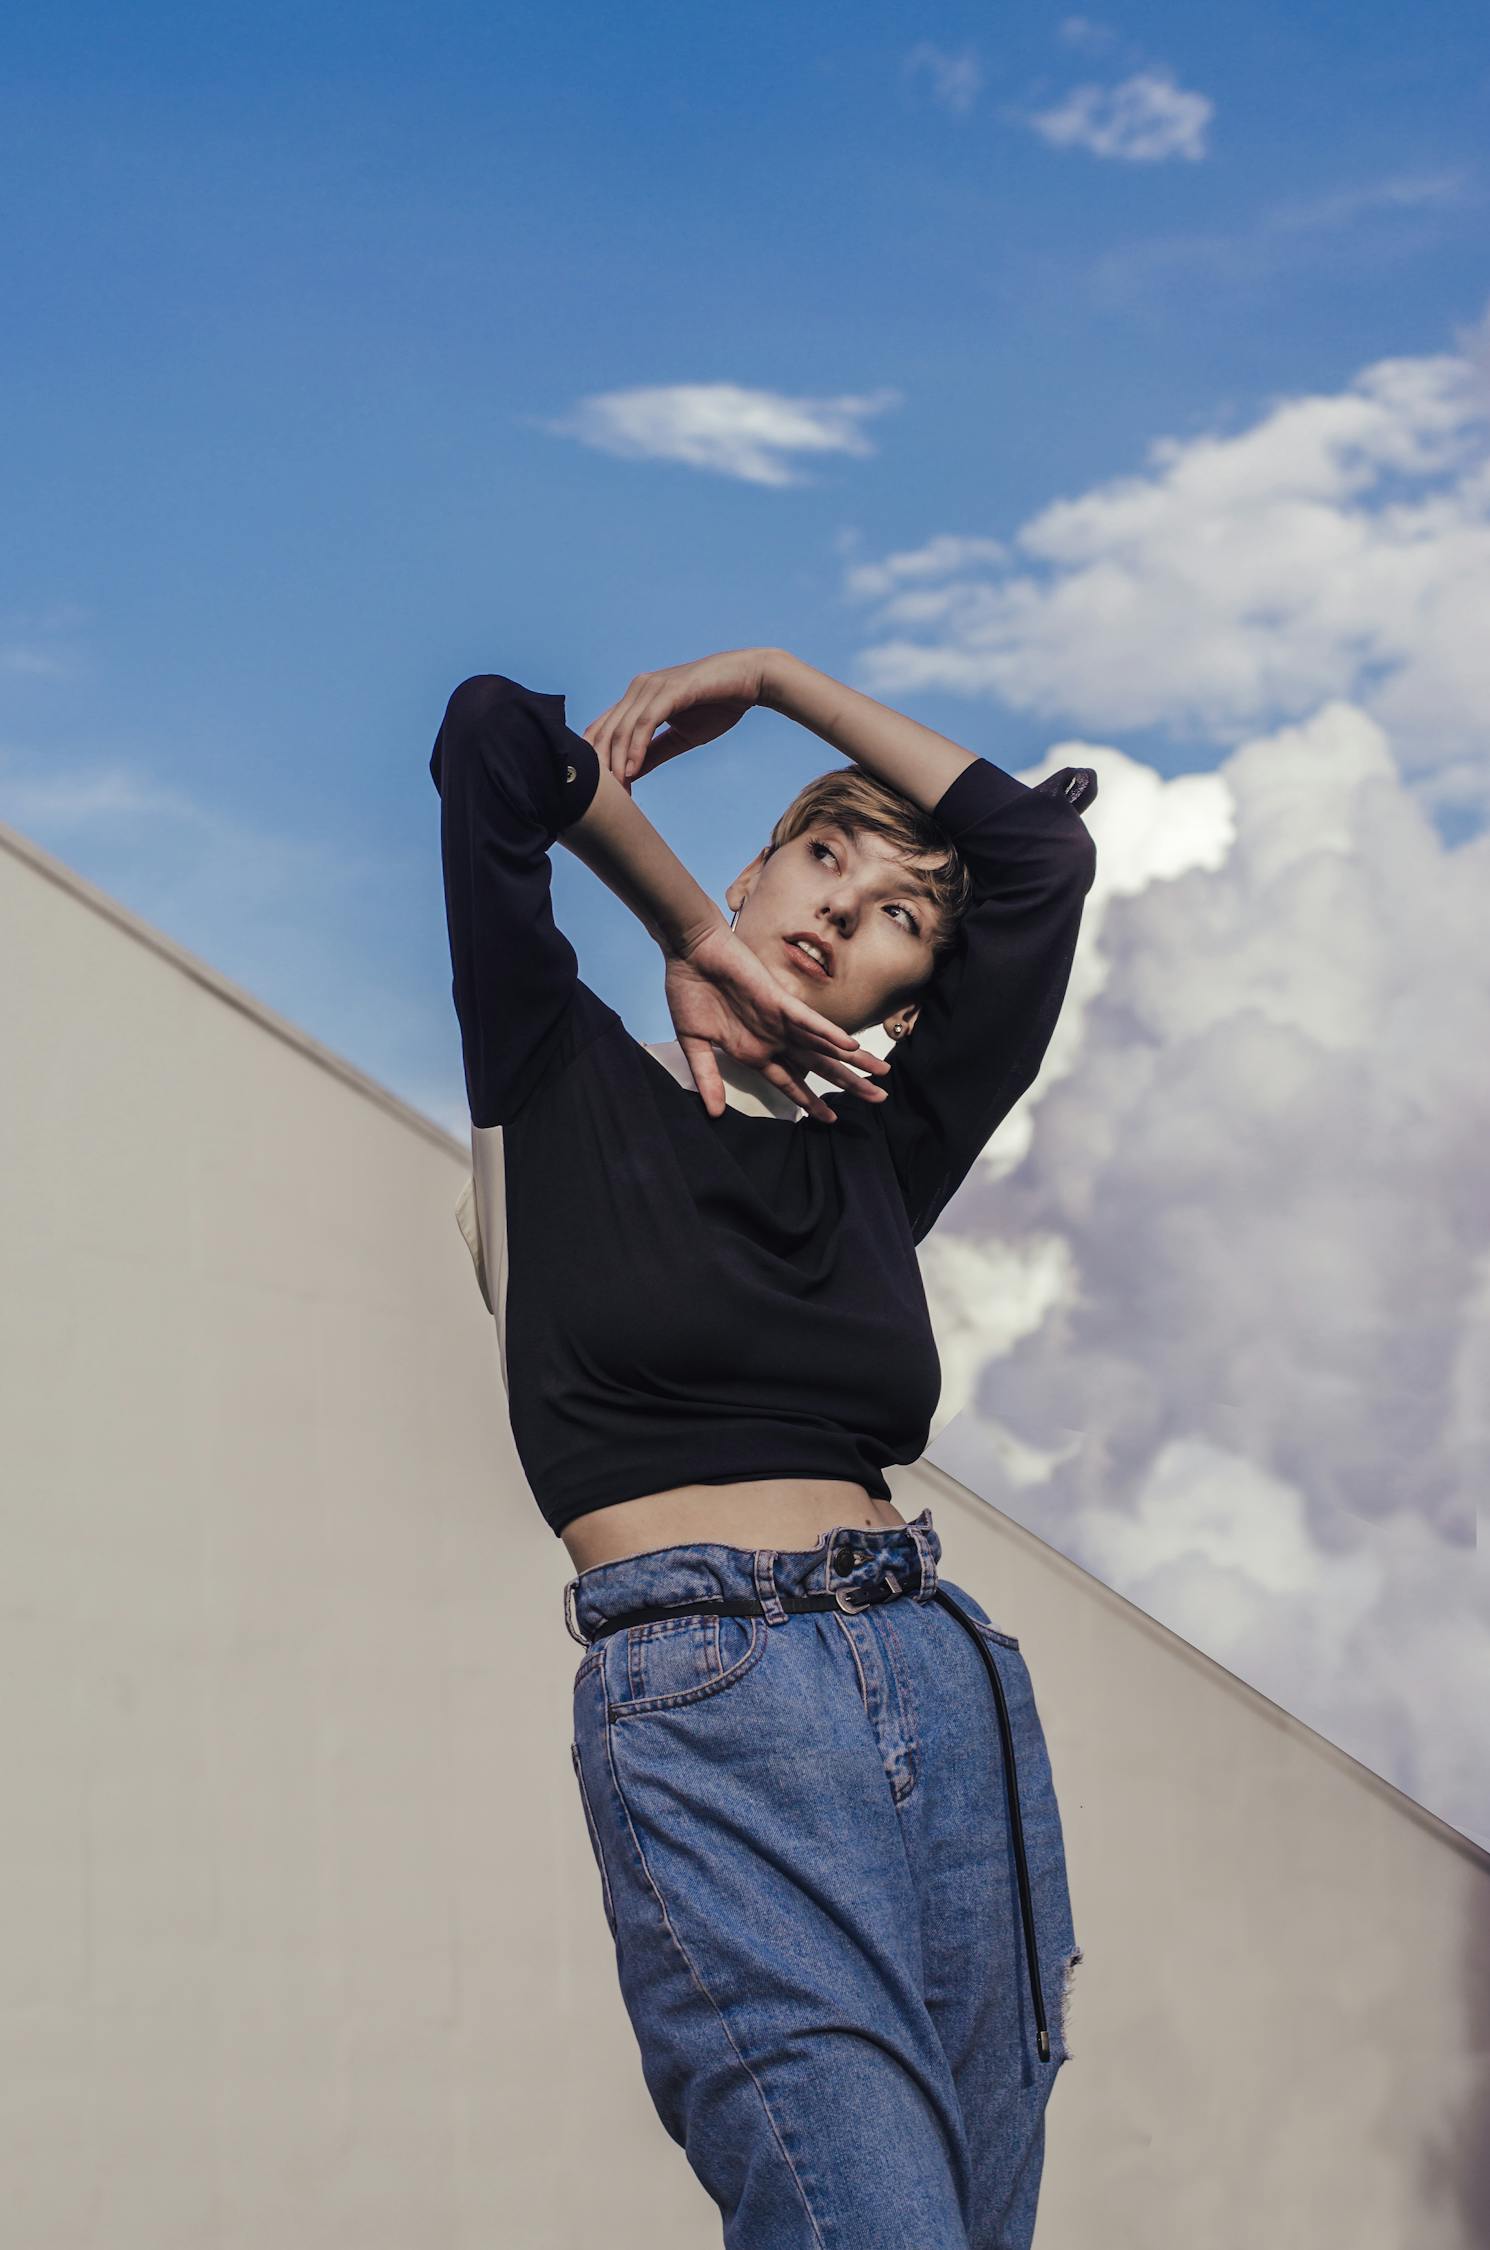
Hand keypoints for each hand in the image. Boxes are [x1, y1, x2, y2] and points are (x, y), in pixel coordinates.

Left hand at [581, 650, 771, 791]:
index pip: (604, 729)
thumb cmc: (717, 706)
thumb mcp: (680, 737)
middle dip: (603, 767)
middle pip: (606, 731)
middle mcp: (639, 689)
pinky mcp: (670, 690)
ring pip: (623, 729)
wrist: (750, 681)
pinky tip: (631, 771)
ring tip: (619, 791)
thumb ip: (653, 752)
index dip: (598, 761)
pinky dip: (635, 748)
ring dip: (617, 763)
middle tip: (607, 800)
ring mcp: (653, 687)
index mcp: (638, 698)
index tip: (602, 794)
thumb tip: (629, 774)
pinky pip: (645, 723)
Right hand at [664, 920, 890, 1123]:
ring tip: (882, 1073)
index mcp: (755, 1051)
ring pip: (823, 1045)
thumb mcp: (694, 1043)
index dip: (810, 1101)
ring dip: (853, 1060)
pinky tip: (851, 1045)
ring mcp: (780, 1021)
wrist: (688, 953)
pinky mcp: (778, 1001)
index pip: (791, 1083)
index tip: (830, 1118)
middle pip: (819, 1067)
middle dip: (849, 1084)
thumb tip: (714, 1113)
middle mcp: (774, 1039)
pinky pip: (808, 1021)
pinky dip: (828, 1033)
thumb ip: (707, 1077)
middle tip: (879, 1099)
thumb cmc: (690, 991)